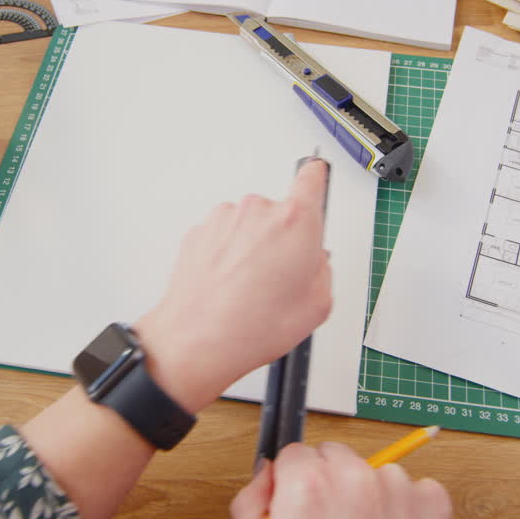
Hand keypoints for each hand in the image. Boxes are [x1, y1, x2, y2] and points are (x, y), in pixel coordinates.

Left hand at [134, 159, 331, 412]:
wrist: (196, 341)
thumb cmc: (251, 326)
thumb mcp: (317, 305)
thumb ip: (323, 270)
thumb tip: (315, 262)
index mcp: (295, 220)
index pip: (312, 177)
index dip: (316, 179)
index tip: (316, 178)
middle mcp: (258, 210)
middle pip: (280, 214)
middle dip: (282, 240)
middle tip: (280, 279)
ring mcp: (224, 218)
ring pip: (249, 227)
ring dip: (251, 249)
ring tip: (250, 290)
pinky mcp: (199, 231)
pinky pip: (223, 238)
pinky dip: (227, 256)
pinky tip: (229, 288)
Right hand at [230, 441, 451, 518]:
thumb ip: (251, 505)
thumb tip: (264, 476)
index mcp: (307, 485)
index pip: (293, 454)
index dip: (292, 485)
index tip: (299, 507)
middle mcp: (353, 477)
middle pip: (333, 456)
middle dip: (328, 483)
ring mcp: (397, 486)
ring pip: (372, 471)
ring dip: (366, 496)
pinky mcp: (432, 502)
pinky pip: (411, 490)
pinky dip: (402, 510)